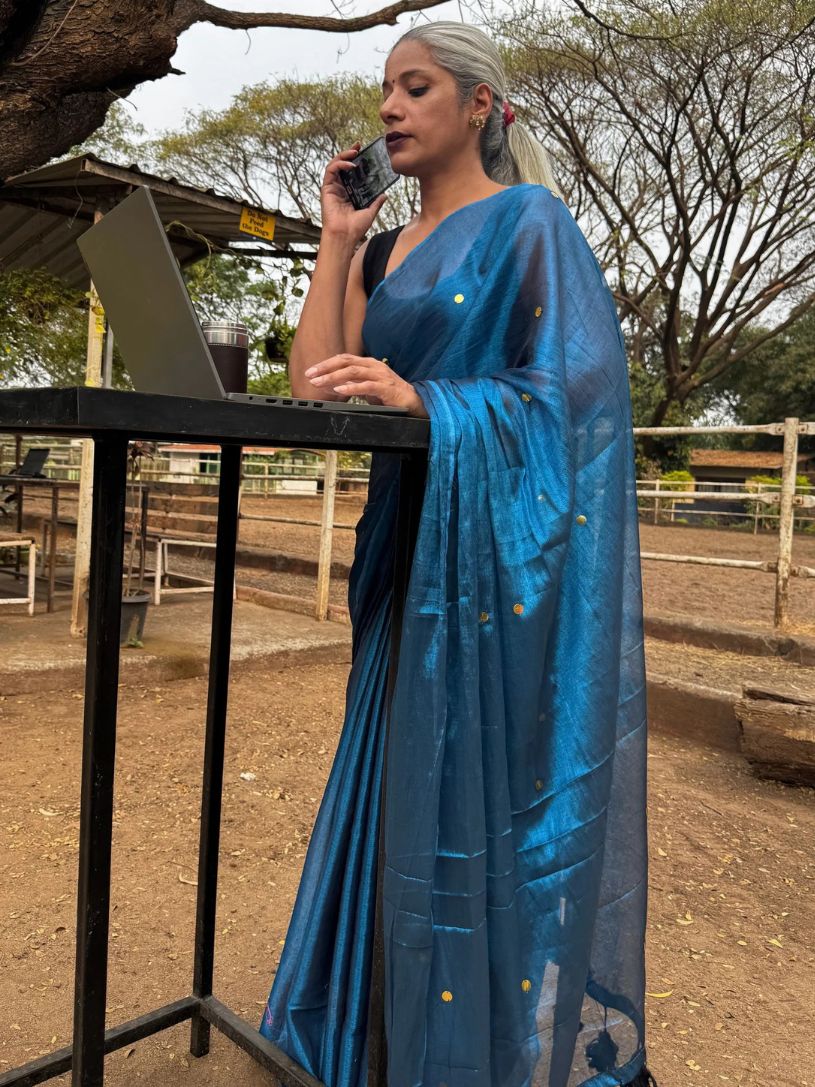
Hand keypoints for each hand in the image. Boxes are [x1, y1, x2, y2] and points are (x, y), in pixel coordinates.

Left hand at [304, 354, 428, 417]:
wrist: (413, 402)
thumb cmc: (389, 395)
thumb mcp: (367, 387)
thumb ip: (352, 384)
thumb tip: (332, 384)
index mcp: (368, 364)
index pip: (344, 359)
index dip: (326, 363)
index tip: (311, 371)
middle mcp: (373, 366)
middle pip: (345, 362)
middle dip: (326, 368)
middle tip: (310, 375)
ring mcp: (380, 376)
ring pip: (353, 372)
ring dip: (334, 376)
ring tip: (320, 382)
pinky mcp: (386, 388)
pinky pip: (366, 385)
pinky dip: (351, 387)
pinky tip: (340, 389)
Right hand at [320, 142, 389, 243]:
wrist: (345, 235)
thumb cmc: (355, 228)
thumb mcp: (370, 212)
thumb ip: (376, 202)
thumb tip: (385, 195)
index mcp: (350, 192)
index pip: (353, 172)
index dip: (358, 160)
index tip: (365, 152)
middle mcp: (341, 188)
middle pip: (343, 165)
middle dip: (350, 152)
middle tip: (359, 145)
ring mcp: (333, 187)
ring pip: (335, 164)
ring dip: (344, 155)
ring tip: (355, 151)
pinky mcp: (326, 188)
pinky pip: (331, 170)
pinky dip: (340, 164)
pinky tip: (350, 164)